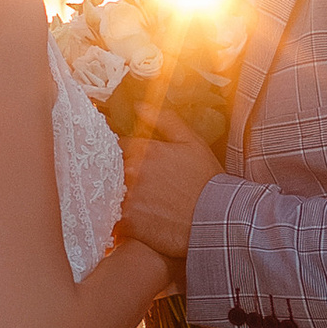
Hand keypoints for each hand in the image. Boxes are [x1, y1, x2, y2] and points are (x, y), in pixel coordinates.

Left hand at [117, 112, 222, 264]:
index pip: (116, 147)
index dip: (124, 155)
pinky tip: (138, 220)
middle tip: (140, 187)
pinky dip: (121, 219)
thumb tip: (137, 105)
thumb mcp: (191, 142)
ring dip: (117, 197)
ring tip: (141, 205)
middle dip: (118, 175)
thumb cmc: (207, 180)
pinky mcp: (127, 222)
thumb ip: (164, 120)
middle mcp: (129, 172)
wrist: (217, 219)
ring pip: (109, 194)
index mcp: (142, 150)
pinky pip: (113, 219)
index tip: (134, 164)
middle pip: (109, 170)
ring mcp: (126, 197)